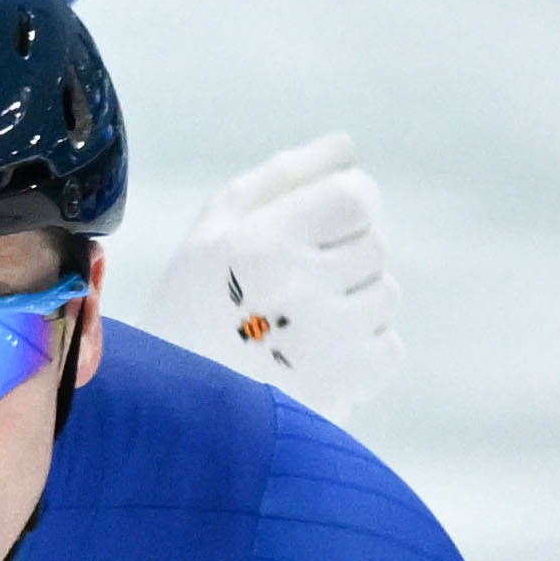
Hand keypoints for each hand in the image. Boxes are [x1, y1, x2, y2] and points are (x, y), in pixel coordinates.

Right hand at [145, 130, 403, 419]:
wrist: (169, 413)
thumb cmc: (191, 307)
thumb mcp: (215, 228)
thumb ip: (282, 178)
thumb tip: (346, 147)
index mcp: (260, 242)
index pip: (357, 198)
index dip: (349, 203)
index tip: (325, 222)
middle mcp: (297, 289)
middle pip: (375, 244)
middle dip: (346, 255)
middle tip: (298, 283)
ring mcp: (325, 342)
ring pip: (386, 294)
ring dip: (356, 303)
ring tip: (303, 323)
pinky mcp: (342, 389)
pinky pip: (390, 348)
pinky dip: (363, 351)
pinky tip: (317, 358)